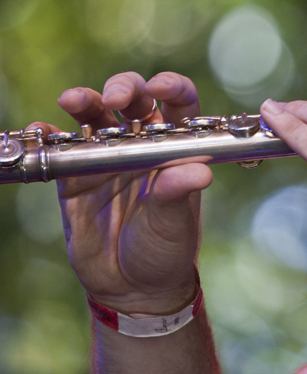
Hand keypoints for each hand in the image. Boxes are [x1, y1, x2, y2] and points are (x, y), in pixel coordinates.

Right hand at [31, 72, 212, 314]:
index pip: (179, 104)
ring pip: (94, 115)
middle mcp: (142, 143)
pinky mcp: (74, 175)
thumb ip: (178, 196)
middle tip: (115, 100)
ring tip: (73, 100)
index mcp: (176, 148)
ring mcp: (106, 156)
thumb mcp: (175, 224)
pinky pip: (58, 147)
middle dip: (124, 88)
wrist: (133, 287)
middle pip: (133, 99)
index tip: (161, 88)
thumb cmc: (166, 248)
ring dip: (83, 100)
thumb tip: (198, 172)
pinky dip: (47, 135)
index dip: (172, 87)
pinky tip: (41, 131)